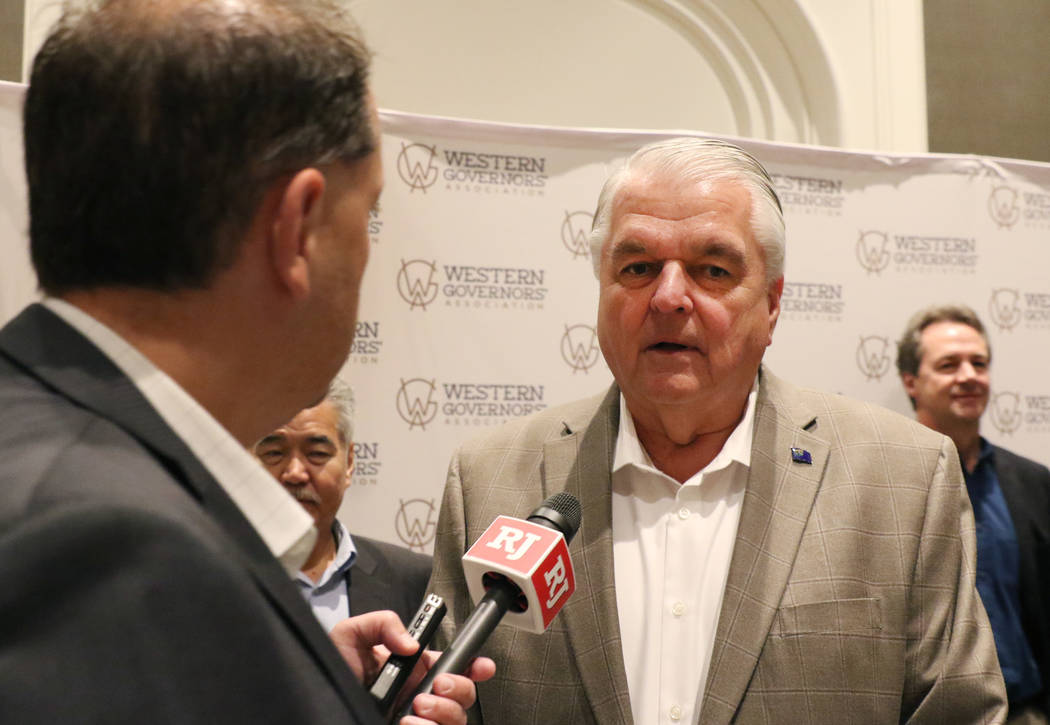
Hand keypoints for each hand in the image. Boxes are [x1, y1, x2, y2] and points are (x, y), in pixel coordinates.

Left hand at [328, 611, 494, 724]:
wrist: (311, 702)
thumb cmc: (330, 671)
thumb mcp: (351, 635)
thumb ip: (383, 624)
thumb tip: (412, 644)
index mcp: (414, 668)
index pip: (455, 665)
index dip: (475, 665)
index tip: (481, 666)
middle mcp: (420, 695)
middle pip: (465, 694)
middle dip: (459, 688)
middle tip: (434, 686)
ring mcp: (416, 718)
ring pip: (456, 720)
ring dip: (444, 711)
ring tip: (414, 707)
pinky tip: (407, 723)